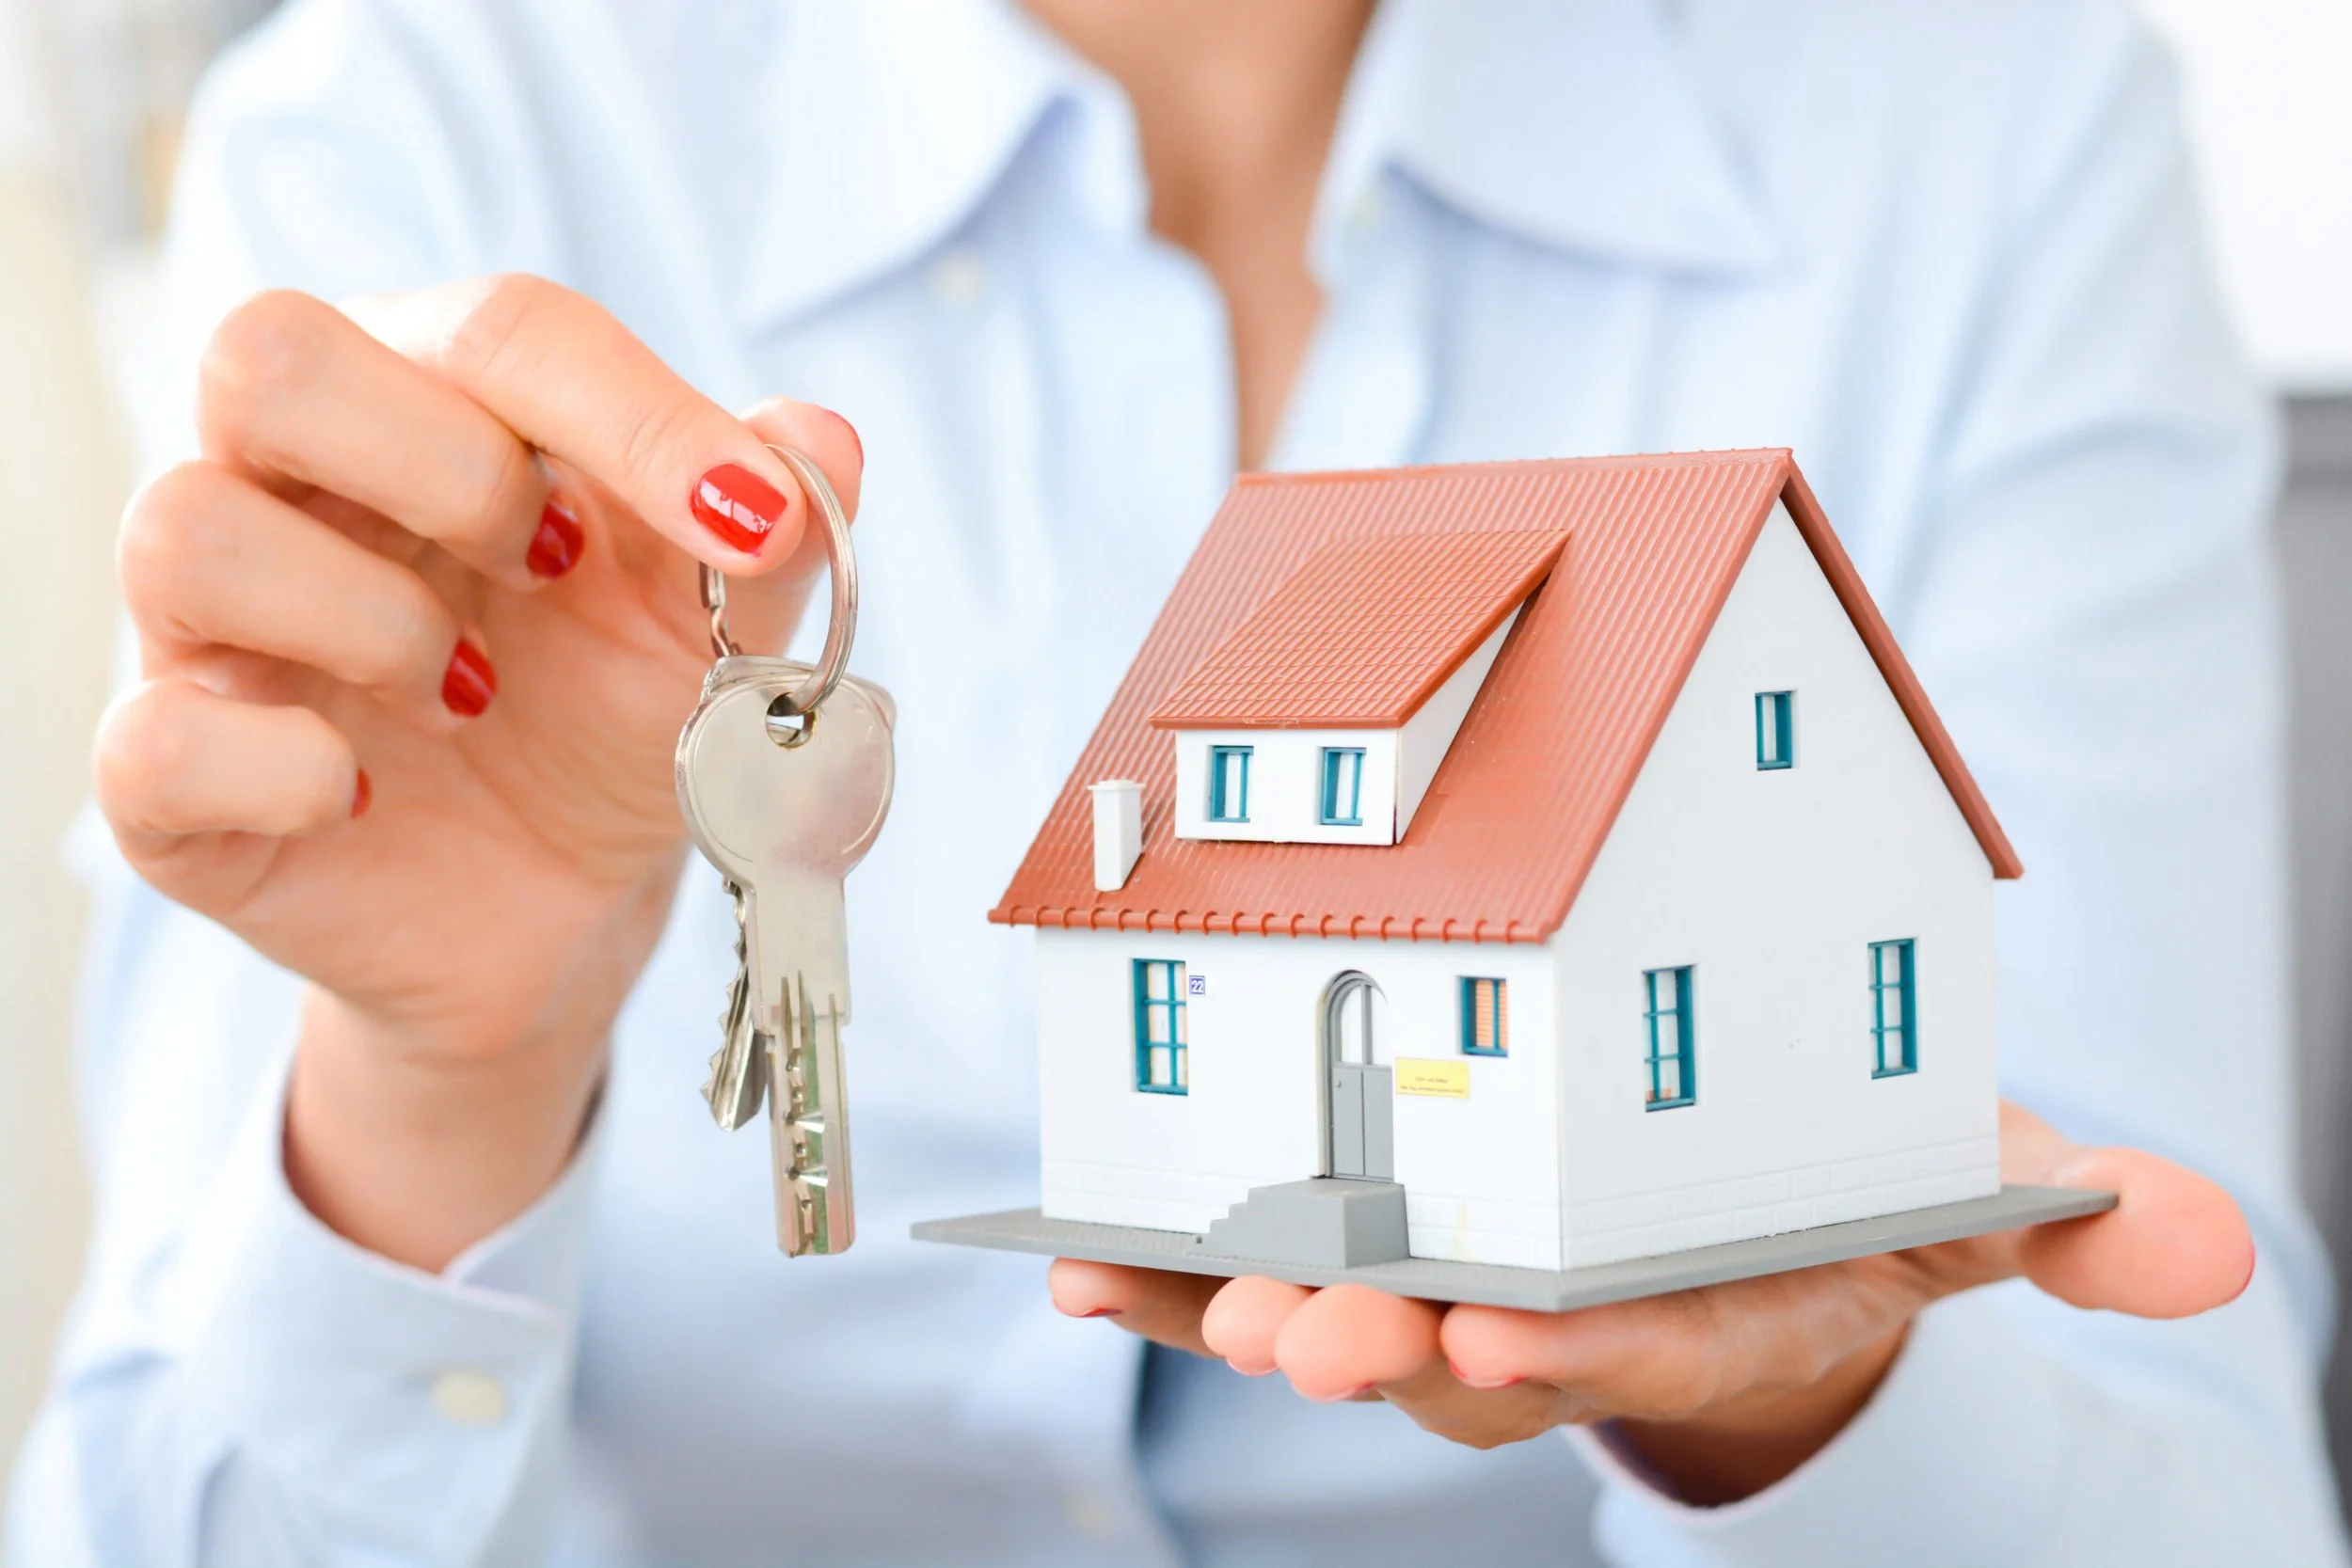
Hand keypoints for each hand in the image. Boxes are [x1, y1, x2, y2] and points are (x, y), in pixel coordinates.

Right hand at [93, 277, 862, 1266]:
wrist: (562, 910)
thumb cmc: (615, 719)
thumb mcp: (715, 627)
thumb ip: (774, 530)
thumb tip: (820, 441)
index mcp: (431, 404)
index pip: (497, 327)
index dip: (633, 411)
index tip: (753, 517)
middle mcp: (293, 485)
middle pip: (268, 354)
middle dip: (445, 465)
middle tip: (547, 571)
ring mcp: (212, 628)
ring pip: (186, 530)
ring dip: (371, 621)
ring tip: (473, 698)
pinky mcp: (170, 777)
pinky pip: (150, 738)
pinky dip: (283, 768)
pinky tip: (366, 795)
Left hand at [1049, 1101, 2253, 1502]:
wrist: (1729, 1213)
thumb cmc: (1840, 1193)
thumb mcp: (1961, 1195)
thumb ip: (2065, 1223)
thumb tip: (2207, 1245)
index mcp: (1703, 1302)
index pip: (1642, 1339)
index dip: (1577, 1341)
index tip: (1506, 1326)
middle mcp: (1564, 1316)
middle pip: (1469, 1348)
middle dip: (1390, 1344)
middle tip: (1312, 1326)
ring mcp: (1450, 1294)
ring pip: (1345, 1320)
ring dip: (1249, 1308)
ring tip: (1167, 1286)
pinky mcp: (1360, 1254)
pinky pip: (1248, 1274)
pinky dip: (1160, 1274)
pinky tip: (1069, 1261)